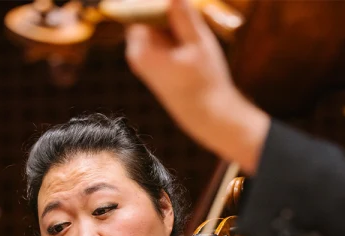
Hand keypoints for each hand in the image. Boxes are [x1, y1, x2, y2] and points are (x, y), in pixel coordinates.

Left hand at [124, 0, 269, 173]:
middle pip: (146, 14)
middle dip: (166, 9)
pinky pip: (161, 35)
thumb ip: (183, 15)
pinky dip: (175, 31)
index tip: (178, 4)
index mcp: (141, 49)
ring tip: (192, 37)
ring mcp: (144, 58)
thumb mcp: (198, 44)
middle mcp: (137, 53)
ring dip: (173, 20)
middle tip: (188, 16)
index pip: (140, 7)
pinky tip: (191, 43)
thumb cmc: (205, 82)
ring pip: (156, 24)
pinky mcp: (154, 62)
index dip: (159, 3)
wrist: (207, 116)